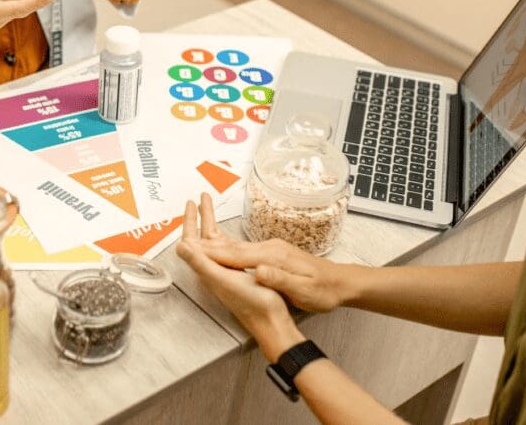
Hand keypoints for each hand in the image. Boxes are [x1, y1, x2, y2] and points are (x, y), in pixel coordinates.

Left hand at [177, 193, 303, 360]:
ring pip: (212, 243)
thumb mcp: (223, 279)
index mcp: (207, 269)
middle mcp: (213, 271)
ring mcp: (225, 273)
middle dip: (200, 217)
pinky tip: (227, 235)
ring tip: (209, 208)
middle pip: (201, 239)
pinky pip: (225, 250)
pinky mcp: (237, 276)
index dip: (190, 221)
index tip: (190, 203)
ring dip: (209, 225)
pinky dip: (223, 236)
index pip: (192, 240)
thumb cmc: (252, 303)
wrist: (271, 322)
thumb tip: (180, 246)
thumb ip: (201, 263)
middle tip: (200, 198)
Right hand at [190, 235, 351, 313]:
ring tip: (195, 237)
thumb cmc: (323, 290)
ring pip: (237, 246)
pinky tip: (222, 249)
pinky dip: (228, 248)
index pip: (236, 256)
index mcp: (272, 258)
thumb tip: (258, 270)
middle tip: (185, 235)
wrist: (341, 283)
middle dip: (207, 241)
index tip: (191, 249)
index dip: (212, 254)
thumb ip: (280, 278)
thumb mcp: (304, 290)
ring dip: (215, 242)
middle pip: (232, 246)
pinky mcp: (273, 252)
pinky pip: (244, 249)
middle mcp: (269, 249)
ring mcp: (271, 249)